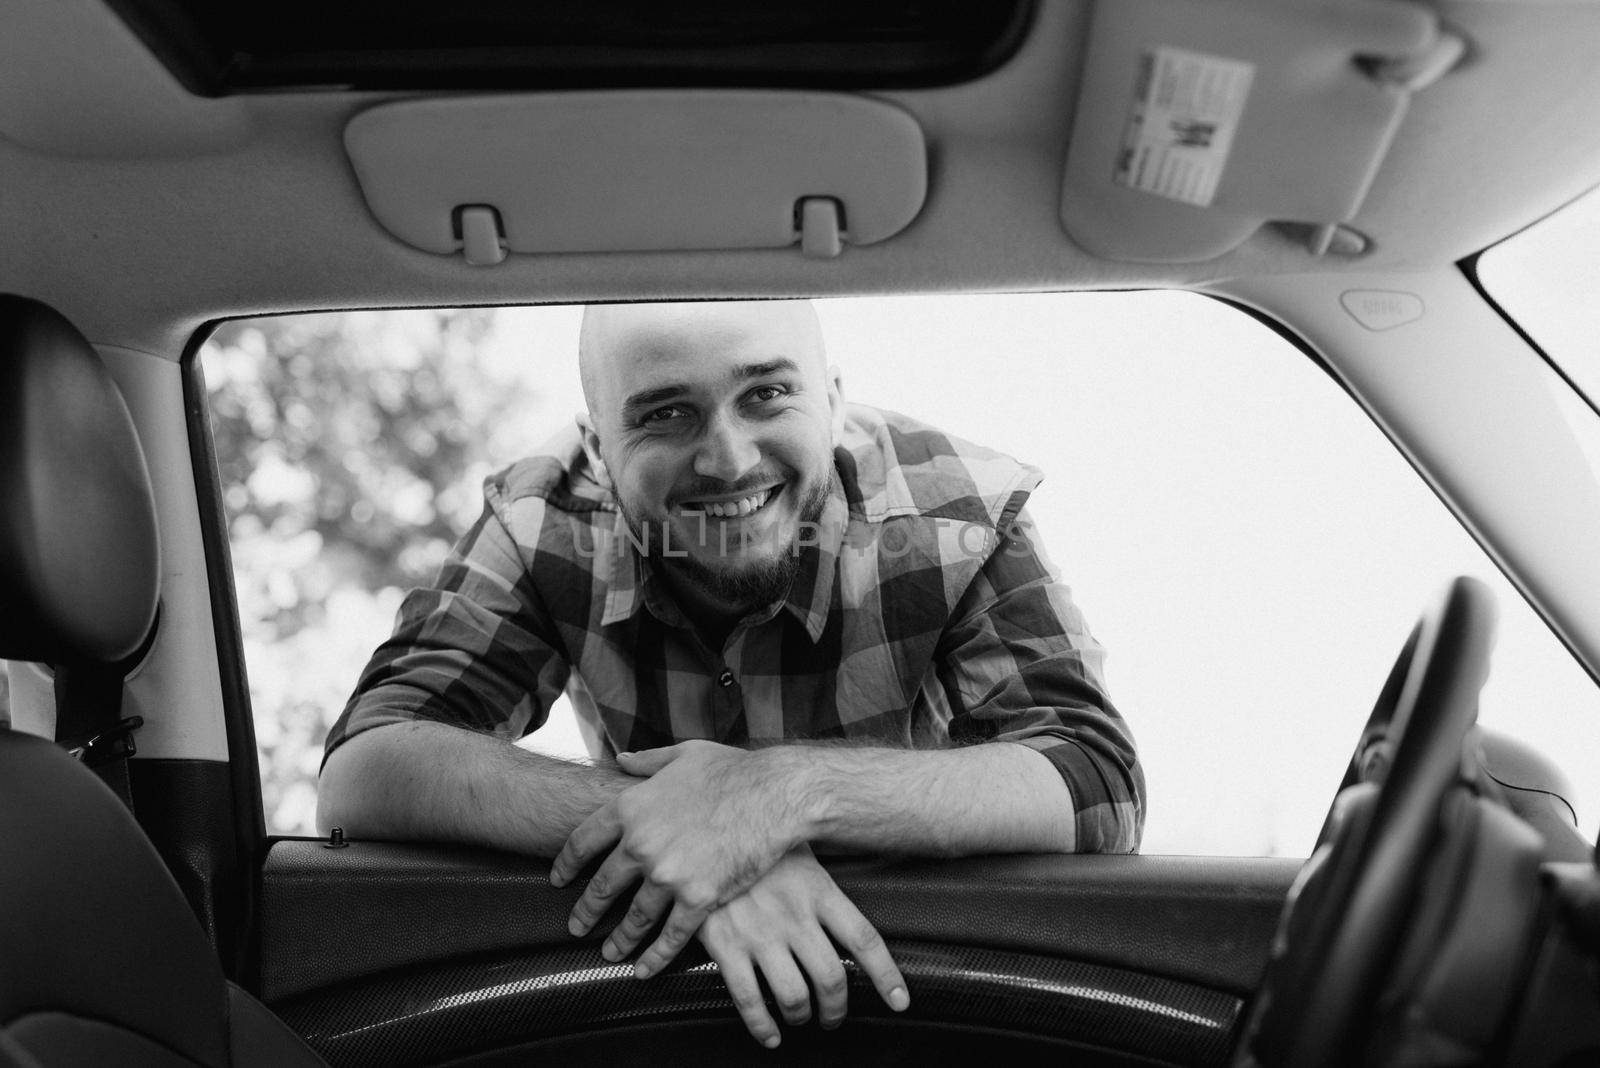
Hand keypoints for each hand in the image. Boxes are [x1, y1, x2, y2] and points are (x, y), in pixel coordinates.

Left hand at [549, 740, 807, 976]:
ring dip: (618, 940)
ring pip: (633, 918)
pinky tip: (643, 971)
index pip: (583, 842)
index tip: (559, 880)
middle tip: (576, 927)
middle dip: (586, 911)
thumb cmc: (733, 769)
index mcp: (631, 808)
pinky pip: (670, 936)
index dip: (566, 864)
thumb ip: (647, 761)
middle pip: (601, 886)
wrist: (774, 794)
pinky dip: (654, 958)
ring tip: (609, 954)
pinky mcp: (698, 898)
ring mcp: (668, 875)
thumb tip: (621, 759)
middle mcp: (641, 845)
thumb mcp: (683, 754)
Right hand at [697, 846, 909, 1047]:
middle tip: (833, 1015)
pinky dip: (762, 1026)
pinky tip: (769, 1033)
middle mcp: (794, 916)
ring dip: (801, 1016)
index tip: (899, 1001)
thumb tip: (848, 905)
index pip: (864, 940)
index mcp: (818, 891)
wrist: (705, 832)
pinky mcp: (726, 946)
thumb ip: (823, 882)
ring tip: (800, 1017)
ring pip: (794, 996)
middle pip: (832, 978)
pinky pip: (749, 1000)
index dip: (886, 977)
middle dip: (836, 1008)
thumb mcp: (799, 850)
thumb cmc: (757, 840)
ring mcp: (760, 933)